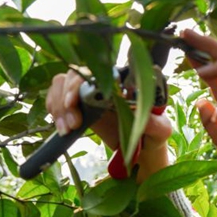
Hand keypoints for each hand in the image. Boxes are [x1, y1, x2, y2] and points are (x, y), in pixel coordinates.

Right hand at [45, 71, 171, 152]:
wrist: (141, 147)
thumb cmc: (153, 133)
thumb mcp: (160, 130)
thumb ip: (155, 124)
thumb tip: (144, 119)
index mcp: (121, 81)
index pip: (94, 69)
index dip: (79, 81)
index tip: (73, 100)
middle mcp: (101, 82)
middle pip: (72, 75)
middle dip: (66, 98)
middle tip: (74, 123)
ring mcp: (87, 93)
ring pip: (59, 85)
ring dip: (58, 106)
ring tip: (67, 129)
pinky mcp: (78, 106)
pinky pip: (56, 100)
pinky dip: (55, 113)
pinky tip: (63, 130)